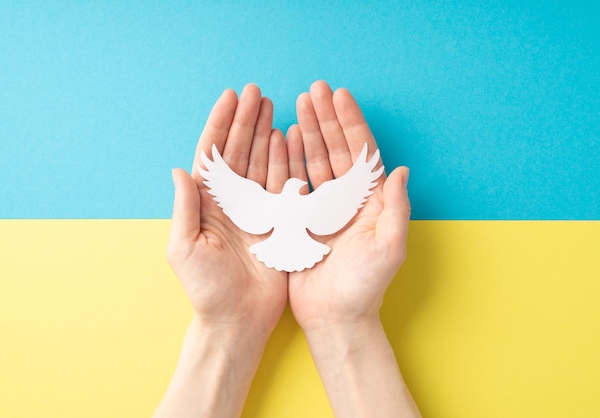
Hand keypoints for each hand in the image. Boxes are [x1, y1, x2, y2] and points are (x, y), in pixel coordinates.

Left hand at [167, 84, 288, 334]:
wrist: (238, 320)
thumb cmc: (206, 290)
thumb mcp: (184, 248)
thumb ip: (185, 208)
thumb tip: (178, 170)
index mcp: (207, 204)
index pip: (213, 155)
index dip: (220, 125)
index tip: (230, 98)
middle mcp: (231, 201)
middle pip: (239, 151)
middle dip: (245, 120)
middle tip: (256, 92)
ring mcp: (256, 210)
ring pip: (261, 161)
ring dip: (265, 133)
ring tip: (272, 106)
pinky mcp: (278, 221)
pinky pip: (281, 184)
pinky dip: (285, 160)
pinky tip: (287, 138)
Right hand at [287, 80, 410, 330]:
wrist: (334, 317)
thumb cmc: (365, 286)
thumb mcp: (389, 246)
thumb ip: (396, 207)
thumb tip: (400, 170)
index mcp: (369, 201)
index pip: (360, 152)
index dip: (350, 123)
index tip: (340, 96)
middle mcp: (346, 199)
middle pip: (335, 149)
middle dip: (325, 118)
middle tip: (313, 90)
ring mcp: (322, 208)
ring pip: (313, 160)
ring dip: (306, 132)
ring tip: (296, 105)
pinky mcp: (299, 219)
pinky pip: (293, 182)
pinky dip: (288, 159)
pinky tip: (281, 138)